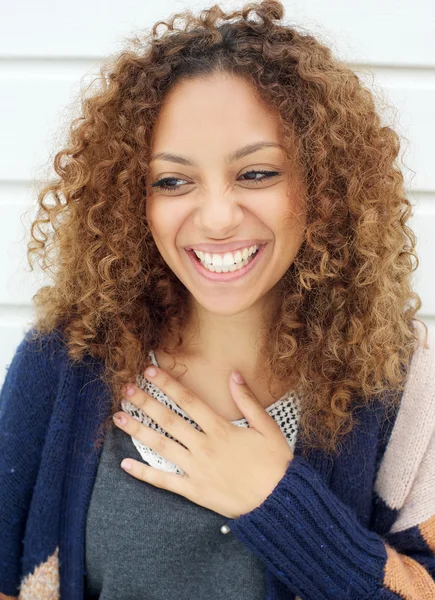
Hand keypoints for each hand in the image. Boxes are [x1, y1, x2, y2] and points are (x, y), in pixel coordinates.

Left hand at [113, 366, 293, 518]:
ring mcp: (196, 469)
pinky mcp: (194, 490)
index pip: (188, 401)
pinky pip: (164, 481)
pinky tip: (125, 464)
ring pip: (161, 447)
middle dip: (145, 402)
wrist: (279, 502)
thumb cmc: (275, 463)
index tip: (149, 371)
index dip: (167, 384)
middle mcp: (203, 446)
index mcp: (220, 429)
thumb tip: (233, 374)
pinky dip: (144, 473)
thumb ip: (248, 400)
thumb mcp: (267, 427)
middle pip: (168, 420)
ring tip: (118, 417)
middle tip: (125, 388)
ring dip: (138, 430)